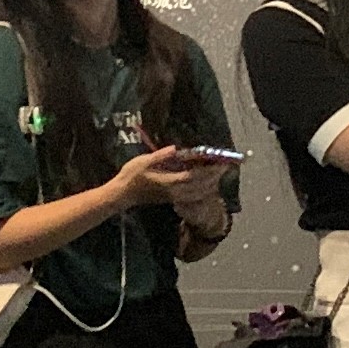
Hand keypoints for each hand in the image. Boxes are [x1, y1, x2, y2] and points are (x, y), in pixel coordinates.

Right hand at [108, 148, 229, 218]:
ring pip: (199, 193)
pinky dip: (202, 190)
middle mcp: (175, 191)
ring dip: (210, 184)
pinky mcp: (173, 198)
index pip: (195, 176)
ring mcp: (175, 197)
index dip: (209, 170)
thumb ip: (161, 156)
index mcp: (170, 181)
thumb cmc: (131, 175)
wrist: (123, 194)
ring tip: (218, 173)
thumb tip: (175, 148)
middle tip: (225, 166)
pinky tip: (205, 183)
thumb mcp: (143, 161)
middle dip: (215, 176)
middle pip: (201, 186)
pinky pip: (193, 196)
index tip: (221, 163)